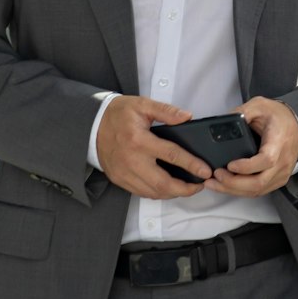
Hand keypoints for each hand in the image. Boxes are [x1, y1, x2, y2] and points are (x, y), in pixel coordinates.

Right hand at [96, 95, 211, 198]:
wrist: (91, 126)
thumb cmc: (119, 115)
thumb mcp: (143, 105)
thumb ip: (166, 111)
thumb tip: (187, 117)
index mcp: (140, 141)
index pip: (172, 155)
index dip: (192, 165)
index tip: (205, 171)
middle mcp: (131, 160)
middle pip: (162, 184)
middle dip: (185, 189)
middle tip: (199, 185)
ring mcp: (123, 173)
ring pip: (152, 192)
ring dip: (172, 193)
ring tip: (187, 187)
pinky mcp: (118, 179)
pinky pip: (141, 192)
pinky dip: (157, 193)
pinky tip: (168, 188)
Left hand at [204, 96, 297, 196]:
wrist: (297, 124)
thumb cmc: (279, 116)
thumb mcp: (259, 105)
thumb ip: (241, 112)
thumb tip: (222, 123)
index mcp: (279, 141)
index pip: (266, 160)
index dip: (246, 167)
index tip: (230, 164)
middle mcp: (283, 160)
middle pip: (259, 182)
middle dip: (233, 183)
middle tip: (215, 175)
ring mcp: (282, 172)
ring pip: (257, 190)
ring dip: (233, 190)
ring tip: (214, 183)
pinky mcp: (278, 179)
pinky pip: (259, 191)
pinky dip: (241, 191)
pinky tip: (227, 186)